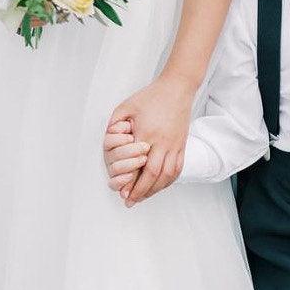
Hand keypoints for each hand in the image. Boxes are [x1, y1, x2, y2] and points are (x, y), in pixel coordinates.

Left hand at [108, 72, 194, 204]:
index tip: (123, 193)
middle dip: (141, 192)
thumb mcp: (126, 106)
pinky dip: (169, 180)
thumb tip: (107, 138)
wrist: (177, 88)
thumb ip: (114, 123)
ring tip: (144, 196)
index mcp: (147, 134)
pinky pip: (178, 168)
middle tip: (131, 201)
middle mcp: (163, 143)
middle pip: (154, 175)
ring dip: (156, 189)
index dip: (131, 183)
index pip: (139, 167)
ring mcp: (175, 145)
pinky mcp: (182, 144)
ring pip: (167, 175)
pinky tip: (160, 185)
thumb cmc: (151, 96)